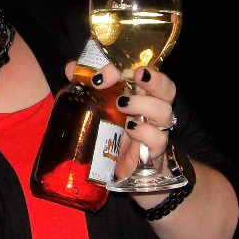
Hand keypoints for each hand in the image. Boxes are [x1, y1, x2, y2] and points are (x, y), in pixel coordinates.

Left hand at [66, 60, 178, 185]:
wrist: (122, 170)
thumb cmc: (114, 133)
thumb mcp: (100, 108)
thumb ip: (88, 87)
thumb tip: (71, 68)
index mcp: (141, 93)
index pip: (142, 72)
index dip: (124, 68)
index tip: (99, 77)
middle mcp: (152, 108)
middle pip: (167, 87)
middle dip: (154, 79)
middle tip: (137, 75)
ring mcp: (156, 129)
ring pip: (164, 111)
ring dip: (144, 104)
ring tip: (122, 104)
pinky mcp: (154, 150)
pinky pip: (159, 139)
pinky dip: (146, 132)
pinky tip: (131, 130)